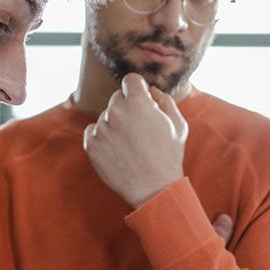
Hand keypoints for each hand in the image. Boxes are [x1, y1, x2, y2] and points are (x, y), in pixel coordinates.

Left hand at [83, 74, 187, 207]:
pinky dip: (102, 138)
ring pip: (105, 116)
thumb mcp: (178, 124)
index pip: (130, 80)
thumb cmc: (168, 156)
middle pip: (117, 98)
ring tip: (130, 145)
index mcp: (138, 102)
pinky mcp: (91, 144)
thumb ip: (164, 100)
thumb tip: (151, 90)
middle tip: (139, 129)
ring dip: (115, 125)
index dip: (138, 90)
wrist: (153, 189)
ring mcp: (101, 128)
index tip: (141, 101)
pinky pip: (92, 131)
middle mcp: (116, 111)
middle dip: (127, 108)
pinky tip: (117, 150)